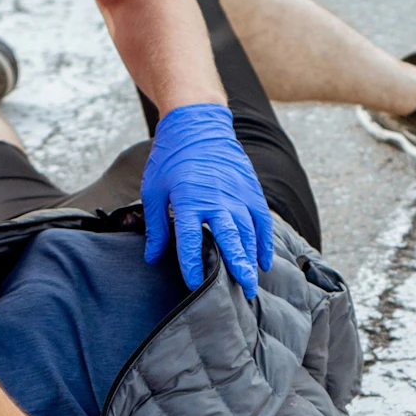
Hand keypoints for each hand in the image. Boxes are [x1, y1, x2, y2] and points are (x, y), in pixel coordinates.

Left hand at [140, 102, 272, 298]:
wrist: (197, 124)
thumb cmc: (170, 158)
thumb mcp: (153, 190)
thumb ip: (155, 226)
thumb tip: (152, 258)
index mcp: (188, 199)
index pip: (189, 239)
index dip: (192, 263)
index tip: (195, 284)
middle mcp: (217, 198)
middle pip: (229, 238)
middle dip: (236, 266)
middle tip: (243, 291)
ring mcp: (238, 194)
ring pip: (249, 232)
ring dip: (251, 259)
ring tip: (252, 284)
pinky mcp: (251, 190)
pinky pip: (262, 221)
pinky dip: (264, 242)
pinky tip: (263, 261)